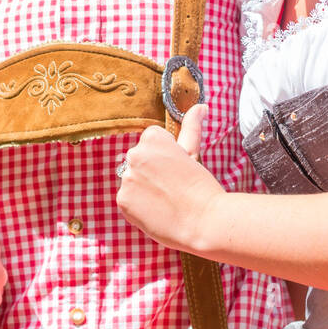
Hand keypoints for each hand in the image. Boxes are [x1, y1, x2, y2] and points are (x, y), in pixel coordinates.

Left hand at [116, 104, 224, 252]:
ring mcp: (127, 178)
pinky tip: (156, 211)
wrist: (204, 221)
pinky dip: (138, 206)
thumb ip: (191, 126)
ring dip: (144, 188)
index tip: (176, 169)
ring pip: (132, 180)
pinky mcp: (123, 200)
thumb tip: (200, 106)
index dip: (165, 157)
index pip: (150, 141)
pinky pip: (127, 200)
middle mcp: (135, 154)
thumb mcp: (193, 151)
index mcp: (152, 138)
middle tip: (172, 186)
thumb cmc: (201, 185)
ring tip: (165, 200)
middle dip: (152, 171)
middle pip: (138, 160)